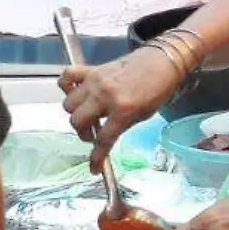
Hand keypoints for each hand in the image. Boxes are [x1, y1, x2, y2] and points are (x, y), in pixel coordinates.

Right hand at [61, 46, 185, 170]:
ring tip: (88, 114)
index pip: (103, 140)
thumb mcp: (145, 115)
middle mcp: (105, 96)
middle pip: (77, 121)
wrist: (162, 61)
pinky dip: (66, 86)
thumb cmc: (158, 89)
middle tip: (94, 133)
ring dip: (76, 114)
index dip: (96, 158)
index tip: (93, 168)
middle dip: (83, 133)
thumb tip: (104, 138)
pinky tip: (77, 93)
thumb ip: (122, 126)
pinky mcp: (92, 69)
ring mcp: (95, 81)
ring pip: (68, 104)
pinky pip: (67, 77)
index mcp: (123, 110)